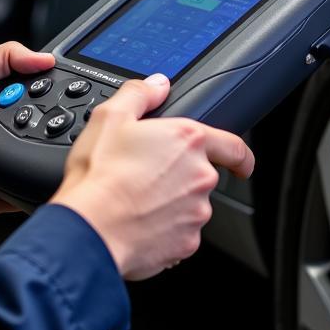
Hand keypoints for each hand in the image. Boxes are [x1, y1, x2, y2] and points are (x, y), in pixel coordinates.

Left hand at [0, 42, 55, 217]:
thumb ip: (7, 56)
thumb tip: (44, 58)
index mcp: (0, 105)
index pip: (39, 97)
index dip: (55, 92)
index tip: (72, 88)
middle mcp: (4, 134)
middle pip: (45, 128)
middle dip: (56, 123)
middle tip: (61, 118)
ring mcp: (2, 164)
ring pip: (38, 160)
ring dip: (46, 154)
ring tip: (54, 144)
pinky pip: (24, 193)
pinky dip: (32, 187)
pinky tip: (41, 175)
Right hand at [49, 74, 254, 280]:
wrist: (89, 231)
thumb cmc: (99, 177)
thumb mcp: (110, 117)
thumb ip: (140, 94)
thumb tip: (157, 85)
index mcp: (188, 141)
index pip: (233, 146)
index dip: (240, 156)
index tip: (240, 163)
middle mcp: (200, 177)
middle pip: (202, 176)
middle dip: (181, 178)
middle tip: (147, 178)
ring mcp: (196, 213)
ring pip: (190, 207)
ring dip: (171, 205)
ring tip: (136, 201)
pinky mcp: (185, 244)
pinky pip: (180, 235)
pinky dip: (163, 230)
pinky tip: (138, 223)